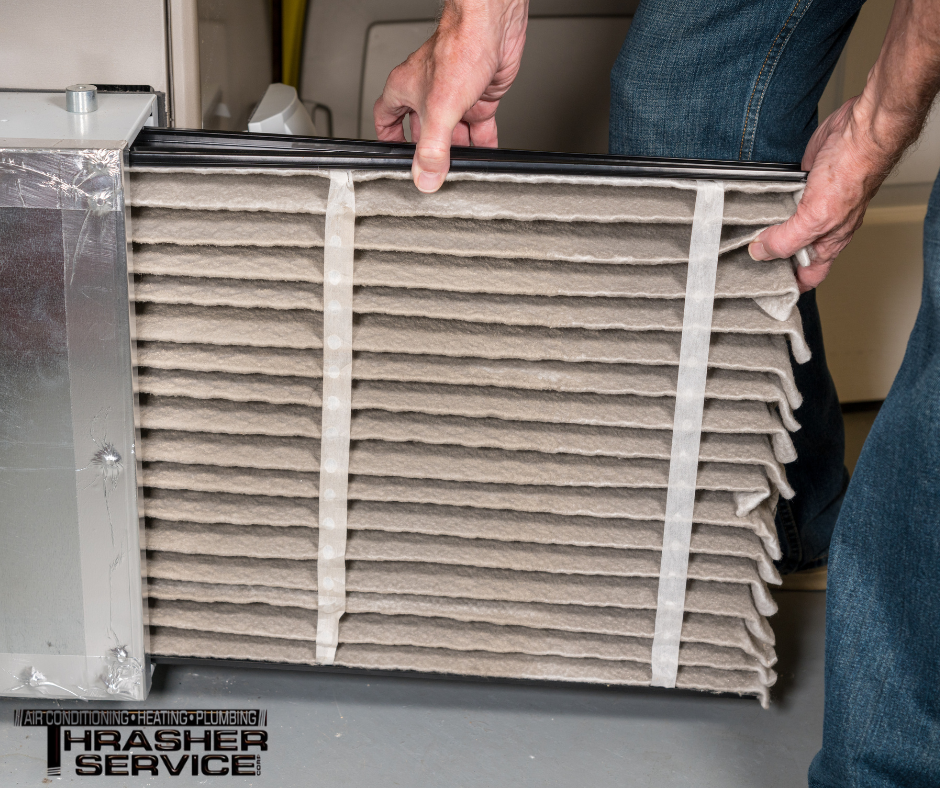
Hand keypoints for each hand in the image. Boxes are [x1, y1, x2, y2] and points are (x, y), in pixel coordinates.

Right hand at [373, 0, 528, 192]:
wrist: (493, 28)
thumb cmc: (460, 48)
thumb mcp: (440, 109)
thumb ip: (432, 148)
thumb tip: (426, 176)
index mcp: (406, 89)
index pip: (386, 119)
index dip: (388, 139)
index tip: (394, 157)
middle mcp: (429, 92)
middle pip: (422, 132)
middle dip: (429, 152)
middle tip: (434, 172)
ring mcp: (455, 95)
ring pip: (452, 132)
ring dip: (457, 151)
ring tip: (460, 169)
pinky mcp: (479, 96)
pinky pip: (477, 127)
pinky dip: (481, 142)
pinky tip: (484, 155)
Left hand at [749, 0, 939, 291]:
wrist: (857, 131)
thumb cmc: (852, 173)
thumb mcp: (816, 217)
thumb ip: (787, 239)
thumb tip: (760, 252)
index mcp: (828, 241)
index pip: (809, 276)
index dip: (790, 287)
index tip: (764, 292)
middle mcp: (818, 226)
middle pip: (790, 252)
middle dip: (768, 258)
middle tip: (739, 263)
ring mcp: (808, 205)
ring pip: (780, 226)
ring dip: (761, 230)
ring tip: (735, 238)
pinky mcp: (798, 184)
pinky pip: (777, 201)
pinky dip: (762, 205)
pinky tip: (745, 209)